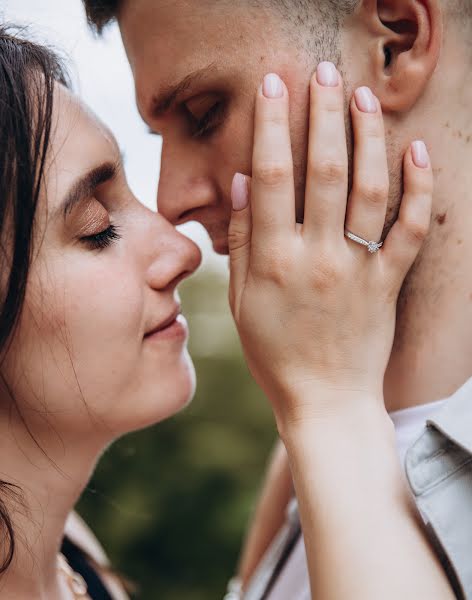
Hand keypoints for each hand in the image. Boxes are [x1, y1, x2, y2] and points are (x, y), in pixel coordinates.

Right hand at [228, 66, 432, 428]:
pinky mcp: (389, 283)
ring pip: (370, 189)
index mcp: (275, 260)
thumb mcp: (242, 303)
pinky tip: (416, 151)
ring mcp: (358, 270)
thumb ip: (244, 240)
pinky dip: (418, 188)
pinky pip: (410, 229)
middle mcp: (317, 257)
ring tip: (364, 96)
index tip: (274, 86)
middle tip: (323, 72)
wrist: (325, 400)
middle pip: (323, 170)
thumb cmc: (274, 353)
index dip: (273, 125)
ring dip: (368, 137)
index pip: (272, 176)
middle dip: (323, 114)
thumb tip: (245, 182)